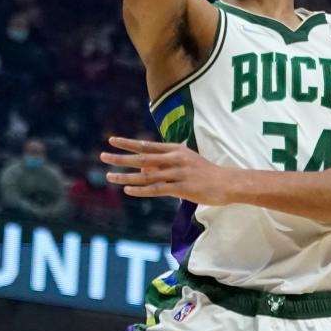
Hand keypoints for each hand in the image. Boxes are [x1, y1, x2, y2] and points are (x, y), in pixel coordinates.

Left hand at [102, 136, 229, 203]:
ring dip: (126, 177)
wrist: (227, 183)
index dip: (128, 143)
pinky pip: (157, 189)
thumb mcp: (184, 162)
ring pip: (147, 175)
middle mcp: (175, 159)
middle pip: (142, 158)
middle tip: (103, 156)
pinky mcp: (182, 188)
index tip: (112, 140)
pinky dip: (141, 190)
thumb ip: (163, 164)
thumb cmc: (204, 173)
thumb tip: (143, 169)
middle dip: (121, 157)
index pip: (147, 145)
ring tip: (110, 177)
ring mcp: (178, 173)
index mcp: (175, 150)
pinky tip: (128, 190)